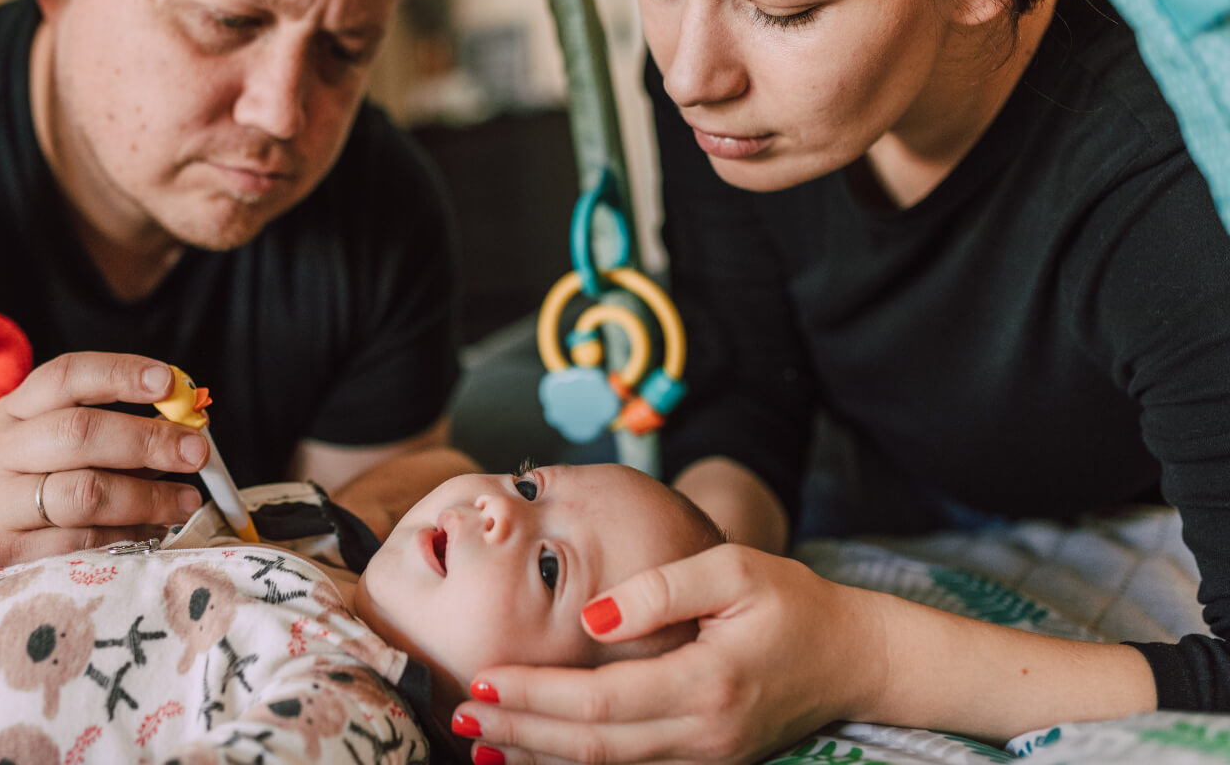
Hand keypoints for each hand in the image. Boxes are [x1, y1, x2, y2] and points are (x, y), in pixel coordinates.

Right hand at [0, 352, 209, 571]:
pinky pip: (83, 542)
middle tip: (197, 452)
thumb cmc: (37, 485)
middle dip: (147, 440)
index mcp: (15, 410)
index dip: (120, 374)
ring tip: (186, 500)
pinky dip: (128, 535)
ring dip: (148, 496)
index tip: (170, 383)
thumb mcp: (61, 447)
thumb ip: (122, 432)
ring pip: (84, 493)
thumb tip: (192, 427)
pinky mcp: (7, 553)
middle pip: (78, 433)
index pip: (66, 376)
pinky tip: (153, 530)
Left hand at [449, 544, 885, 763]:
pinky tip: (534, 755)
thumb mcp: (734, 570)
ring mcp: (707, 759)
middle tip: (460, 712)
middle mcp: (704, 735)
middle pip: (592, 748)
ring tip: (478, 742)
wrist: (856, 658)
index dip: (536, 695)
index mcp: (707, 683)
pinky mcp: (706, 763)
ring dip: (538, 758)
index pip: (600, 701)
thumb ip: (660, 591)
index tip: (483, 678)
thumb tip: (589, 616)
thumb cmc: (793, 603)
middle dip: (519, 732)